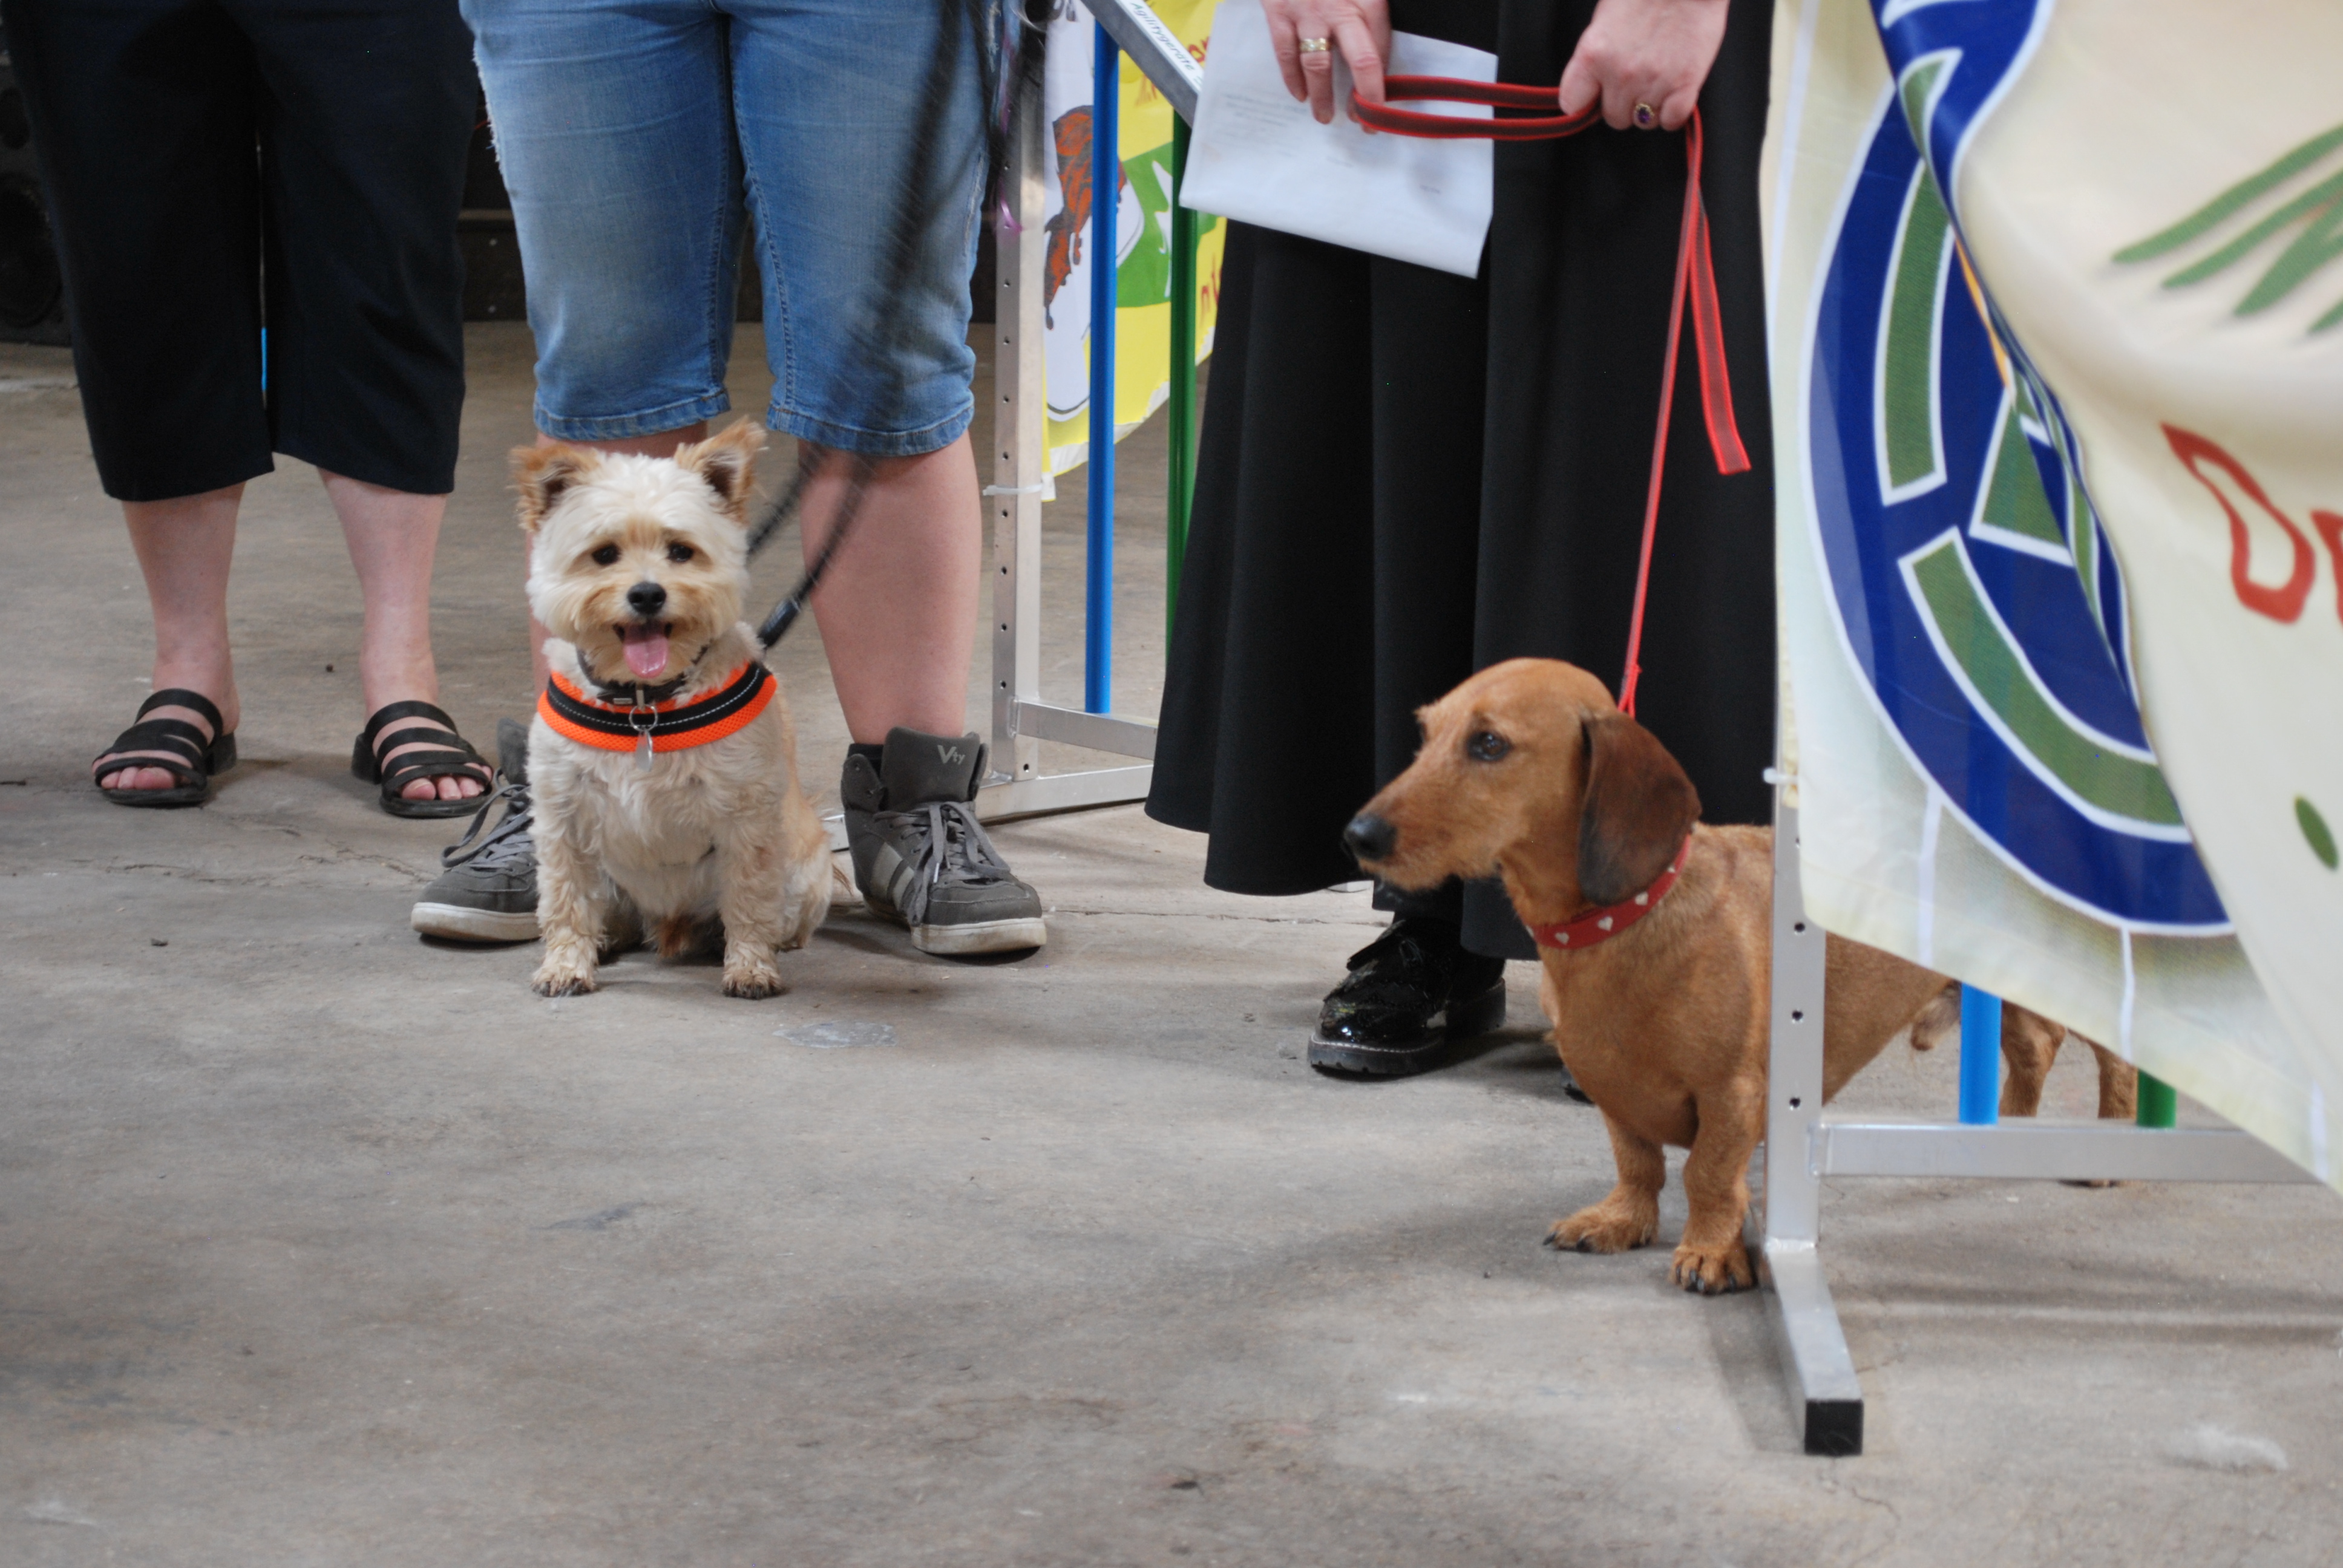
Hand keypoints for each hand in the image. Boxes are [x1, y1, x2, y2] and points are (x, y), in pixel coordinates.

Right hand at [1260, 0, 1390, 125]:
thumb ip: (1369, 19)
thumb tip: (1376, 63)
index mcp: (1368, 1)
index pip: (1381, 51)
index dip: (1381, 86)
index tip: (1378, 109)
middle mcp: (1340, 8)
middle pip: (1362, 61)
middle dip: (1363, 98)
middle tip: (1361, 121)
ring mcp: (1308, 11)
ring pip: (1318, 64)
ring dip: (1322, 96)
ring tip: (1324, 116)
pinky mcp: (1279, 12)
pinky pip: (1286, 53)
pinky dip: (1292, 79)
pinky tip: (1300, 93)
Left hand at [1557, 0, 1729, 131]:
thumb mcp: (1605, 18)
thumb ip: (1594, 56)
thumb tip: (1592, 86)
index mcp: (1593, 54)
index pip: (1572, 104)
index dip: (1586, 102)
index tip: (1597, 95)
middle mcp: (1619, 75)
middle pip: (1614, 118)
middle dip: (1624, 103)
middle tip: (1638, 78)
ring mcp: (1653, 82)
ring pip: (1643, 122)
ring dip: (1650, 107)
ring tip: (1660, 78)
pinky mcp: (1685, 85)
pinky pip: (1672, 121)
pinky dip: (1673, 112)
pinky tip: (1676, 91)